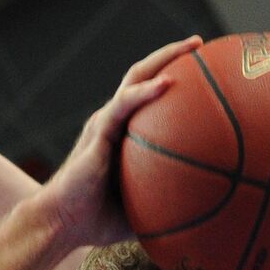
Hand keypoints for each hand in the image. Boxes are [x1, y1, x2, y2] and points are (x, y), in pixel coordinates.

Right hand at [36, 35, 201, 248]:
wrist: (60, 224)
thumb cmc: (96, 223)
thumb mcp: (143, 213)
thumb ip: (169, 207)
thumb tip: (209, 219)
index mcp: (122, 135)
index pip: (148, 98)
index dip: (173, 79)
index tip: (204, 71)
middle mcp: (113, 121)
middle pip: (144, 76)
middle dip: (173, 55)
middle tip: (202, 46)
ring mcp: (105, 123)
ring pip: (136, 78)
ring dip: (165, 58)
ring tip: (194, 47)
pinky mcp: (98, 132)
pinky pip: (123, 105)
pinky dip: (145, 92)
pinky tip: (167, 83)